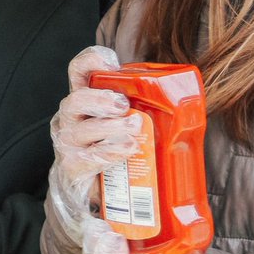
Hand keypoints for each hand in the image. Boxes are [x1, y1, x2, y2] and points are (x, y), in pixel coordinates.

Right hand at [47, 45, 140, 241]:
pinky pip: (87, 157)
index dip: (91, 61)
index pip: (79, 71)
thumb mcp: (126, 124)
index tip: (111, 64)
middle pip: (75, 99)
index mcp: (86, 100)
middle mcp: (72, 118)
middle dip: (99, 100)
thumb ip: (141, 107)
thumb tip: (185, 96)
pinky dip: (109, 152)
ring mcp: (68, 143)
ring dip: (110, 127)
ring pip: (81, 130)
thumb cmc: (115, 149)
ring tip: (134, 128)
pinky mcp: (71, 167)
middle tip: (123, 105)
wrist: (96, 192)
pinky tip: (127, 149)